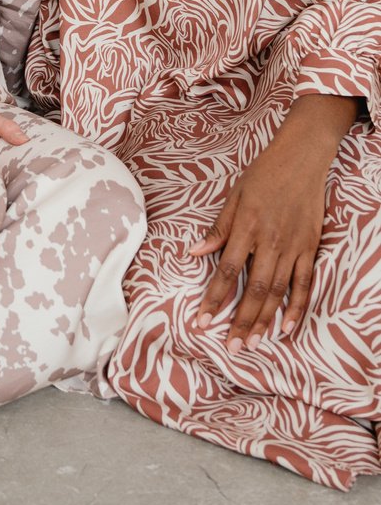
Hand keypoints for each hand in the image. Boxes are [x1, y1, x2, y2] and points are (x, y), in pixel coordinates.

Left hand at [191, 94, 357, 352]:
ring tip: (252, 342)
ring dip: (264, 320)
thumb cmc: (263, 174)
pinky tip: (287, 327)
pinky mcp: (310, 247)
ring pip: (278, 291)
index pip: (227, 272)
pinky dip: (297, 307)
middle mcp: (270, 241)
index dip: (214, 299)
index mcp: (246, 228)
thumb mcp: (234, 196)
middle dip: (240, 320)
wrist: (302, 157)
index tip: (202, 322)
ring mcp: (293, 246)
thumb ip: (218, 228)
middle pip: (254, 289)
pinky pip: (304, 283)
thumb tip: (195, 253)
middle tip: (230, 347)